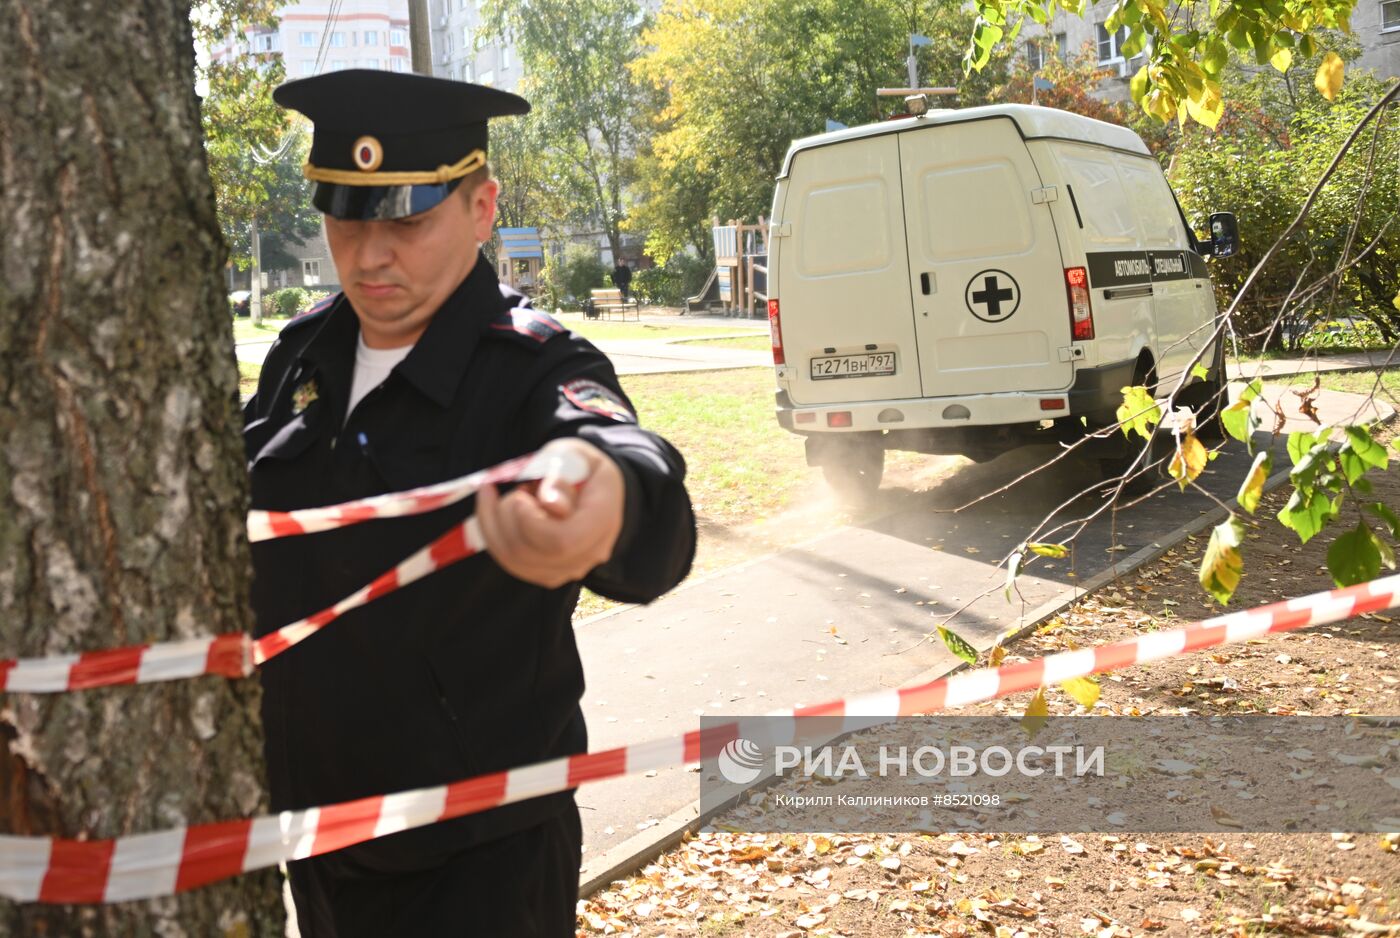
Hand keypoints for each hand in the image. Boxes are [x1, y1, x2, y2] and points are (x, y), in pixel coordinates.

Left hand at [476, 438, 625, 588]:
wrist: (589, 485)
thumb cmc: (578, 465)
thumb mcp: (572, 455)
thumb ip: (561, 474)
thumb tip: (549, 503)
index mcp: (603, 519)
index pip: (562, 541)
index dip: (530, 522)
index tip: (521, 495)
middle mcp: (591, 552)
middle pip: (533, 552)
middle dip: (507, 517)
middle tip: (518, 488)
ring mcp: (570, 568)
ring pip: (515, 560)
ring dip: (497, 523)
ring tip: (511, 497)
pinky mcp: (548, 573)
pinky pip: (509, 562)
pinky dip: (493, 533)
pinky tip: (494, 508)